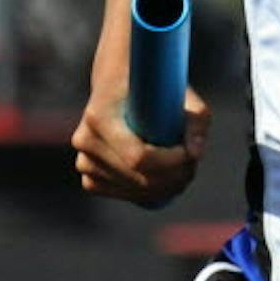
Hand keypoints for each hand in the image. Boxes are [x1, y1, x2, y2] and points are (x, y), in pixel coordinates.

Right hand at [71, 82, 211, 209]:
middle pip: (139, 178)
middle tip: (191, 164)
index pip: (138, 158)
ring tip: (180, 169)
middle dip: (173, 177)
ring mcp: (84, 161)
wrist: (116, 84)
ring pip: (133, 191)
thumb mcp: (180, 93)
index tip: (188, 152)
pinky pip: (123, 196)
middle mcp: (85, 140)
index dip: (170, 162)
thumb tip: (195, 154)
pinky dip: (146, 193)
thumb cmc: (151, 87)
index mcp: (99, 116)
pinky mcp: (89, 177)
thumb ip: (196, 120)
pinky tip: (160, 179)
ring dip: (164, 187)